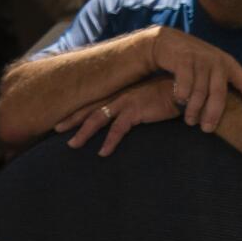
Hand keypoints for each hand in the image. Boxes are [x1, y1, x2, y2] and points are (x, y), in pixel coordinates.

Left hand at [55, 76, 179, 155]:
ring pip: (97, 119)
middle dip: (71, 119)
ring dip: (83, 133)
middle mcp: (118, 95)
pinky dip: (109, 142)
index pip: (92, 101)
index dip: (76, 110)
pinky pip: (118, 130)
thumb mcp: (146, 98)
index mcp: (118, 92)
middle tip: (55, 129)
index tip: (62, 119)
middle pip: (88, 108)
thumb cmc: (167, 95)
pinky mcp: (136, 111)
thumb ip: (134, 105)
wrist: (187, 87)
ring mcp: (125, 102)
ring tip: (72, 145)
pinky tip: (102, 153)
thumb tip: (126, 116)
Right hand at [141, 25, 241, 130]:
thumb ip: (220, 82)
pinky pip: (185, 84)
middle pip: (219, 93)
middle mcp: (217, 61)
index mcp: (228, 63)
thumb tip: (236, 109)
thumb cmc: (192, 61)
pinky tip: (179, 101)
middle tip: (207, 129)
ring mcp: (201, 59)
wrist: (167, 40)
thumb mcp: (211, 67)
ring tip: (190, 120)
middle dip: (213, 114)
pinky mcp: (184, 59)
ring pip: (200, 91)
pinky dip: (182, 96)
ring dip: (194, 109)